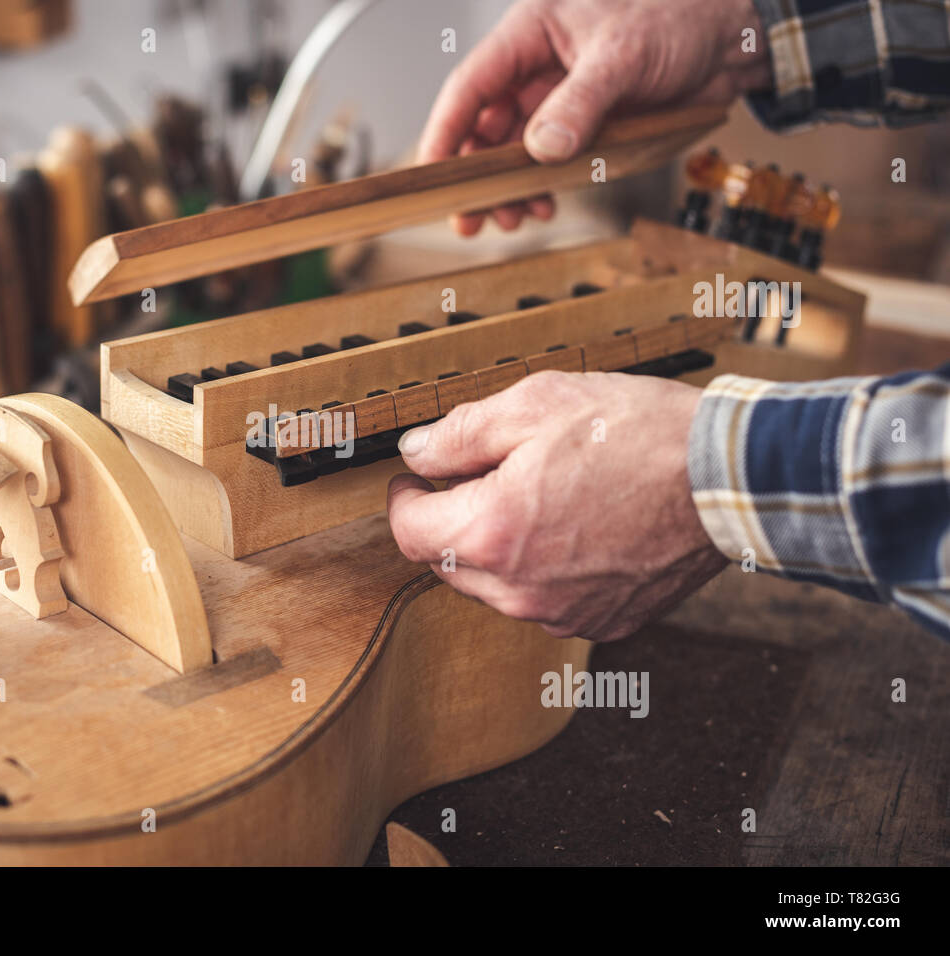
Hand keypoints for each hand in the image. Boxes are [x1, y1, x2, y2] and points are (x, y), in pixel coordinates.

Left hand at [386, 371, 727, 641]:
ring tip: (543, 495)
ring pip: (497, 586)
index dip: (405, 501)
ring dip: (500, 547)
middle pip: (450, 563)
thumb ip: (459, 434)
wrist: (727, 477)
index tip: (414, 480)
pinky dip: (546, 569)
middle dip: (454, 520)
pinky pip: (547, 600)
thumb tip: (416, 454)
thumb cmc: (637, 433)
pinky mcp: (602, 621)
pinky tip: (578, 526)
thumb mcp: (534, 404)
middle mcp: (520, 590)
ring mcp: (563, 613)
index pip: (410, 533)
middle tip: (485, 475)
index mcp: (493, 533)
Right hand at [419, 0, 771, 234]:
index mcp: (532, 31)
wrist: (731, 36)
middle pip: (485, 125)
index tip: (431, 175)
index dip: (446, 132)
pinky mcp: (583, 121)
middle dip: (475, 174)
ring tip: (511, 218)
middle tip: (469, 218)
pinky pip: (547, 159)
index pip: (471, 85)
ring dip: (507, 188)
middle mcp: (537, 64)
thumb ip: (579, 103)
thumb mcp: (623, 56)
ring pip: (513, 149)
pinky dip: (540, 186)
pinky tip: (543, 204)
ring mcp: (558, 95)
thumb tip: (542, 147)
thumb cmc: (680, 14)